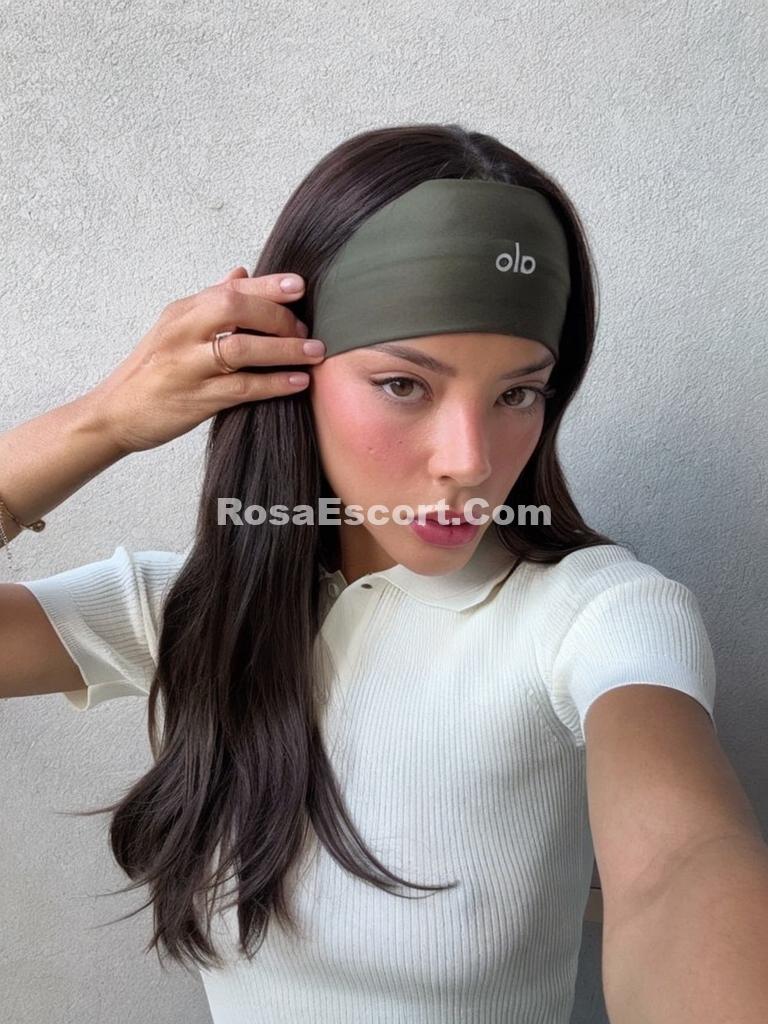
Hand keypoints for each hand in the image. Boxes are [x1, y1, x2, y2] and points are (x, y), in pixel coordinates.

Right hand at [86, 267, 324, 453]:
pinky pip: (242, 388)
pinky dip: (274, 383)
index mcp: (182, 312)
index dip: (268, 285)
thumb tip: (241, 274)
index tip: (299, 286)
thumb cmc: (151, 372)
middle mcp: (182, 333)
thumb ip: (210, 302)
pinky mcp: (195, 399)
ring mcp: (187, 366)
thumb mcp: (175, 329)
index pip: (229, 288)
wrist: (113, 414)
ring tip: (314, 353)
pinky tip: (298, 382)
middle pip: (235, 309)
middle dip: (278, 316)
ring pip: (241, 349)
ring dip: (284, 350)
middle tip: (306, 330)